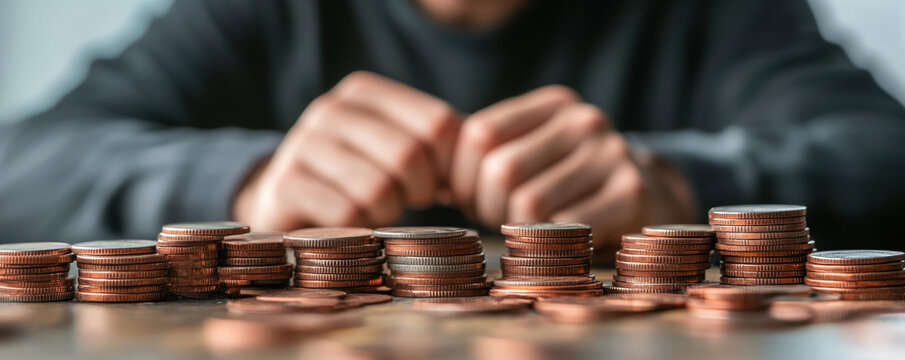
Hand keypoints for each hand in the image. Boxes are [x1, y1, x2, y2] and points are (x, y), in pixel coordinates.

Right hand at [233, 72, 459, 230]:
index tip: (442, 184)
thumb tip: (484, 155)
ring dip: (389, 212)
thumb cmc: (361, 175)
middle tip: (412, 201)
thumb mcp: (398, 147)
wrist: (287, 200)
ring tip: (380, 209)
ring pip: (378, 188)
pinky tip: (353, 224)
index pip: (438, 124)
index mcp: (364, 92)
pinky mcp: (285, 185)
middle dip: (422, 191)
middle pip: (410, 155)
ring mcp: (302, 144)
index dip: (451, 165)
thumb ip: (442, 143)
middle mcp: (329, 109)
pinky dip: (360, 229)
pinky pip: (347, 214)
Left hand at [450, 85, 695, 249]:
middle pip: (501, 170)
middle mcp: (585, 120)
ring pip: (529, 203)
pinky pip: (564, 226)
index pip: (480, 134)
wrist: (644, 196)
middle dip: (487, 206)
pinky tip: (555, 239)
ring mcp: (612, 153)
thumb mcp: (532, 151)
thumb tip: (431, 179)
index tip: (470, 196)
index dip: (463, 176)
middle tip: (496, 218)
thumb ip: (485, 154)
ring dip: (516, 228)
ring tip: (525, 228)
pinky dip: (549, 242)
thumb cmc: (567, 179)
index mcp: (554, 103)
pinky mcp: (631, 192)